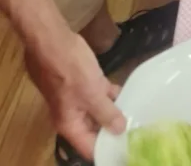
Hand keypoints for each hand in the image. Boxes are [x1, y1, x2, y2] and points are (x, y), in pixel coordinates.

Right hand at [25, 30, 124, 159]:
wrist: (52, 41)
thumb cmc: (70, 70)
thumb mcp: (91, 93)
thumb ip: (106, 113)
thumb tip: (120, 130)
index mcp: (69, 124)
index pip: (89, 148)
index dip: (107, 150)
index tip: (127, 147)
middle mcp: (71, 115)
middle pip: (94, 131)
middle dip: (113, 130)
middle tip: (138, 129)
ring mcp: (76, 97)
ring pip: (97, 111)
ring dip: (114, 111)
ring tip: (137, 113)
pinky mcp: (81, 82)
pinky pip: (98, 94)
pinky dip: (110, 95)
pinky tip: (127, 93)